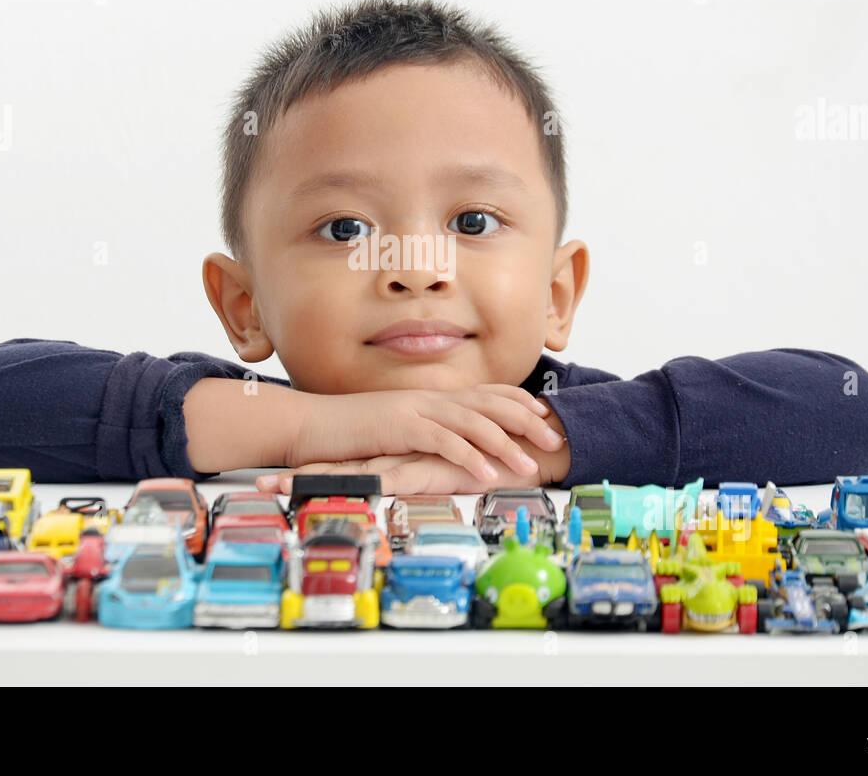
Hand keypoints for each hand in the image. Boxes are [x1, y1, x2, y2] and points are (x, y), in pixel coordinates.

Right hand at [284, 385, 565, 484]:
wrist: (311, 424)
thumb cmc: (351, 431)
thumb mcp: (396, 425)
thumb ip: (424, 427)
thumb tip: (447, 438)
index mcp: (430, 397)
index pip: (483, 393)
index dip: (516, 401)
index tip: (543, 414)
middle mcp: (429, 398)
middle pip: (489, 404)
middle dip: (526, 421)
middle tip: (555, 439)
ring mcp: (416, 410)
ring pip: (473, 423)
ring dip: (505, 445)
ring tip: (530, 465)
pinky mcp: (401, 428)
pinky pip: (443, 442)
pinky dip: (469, 456)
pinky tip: (487, 474)